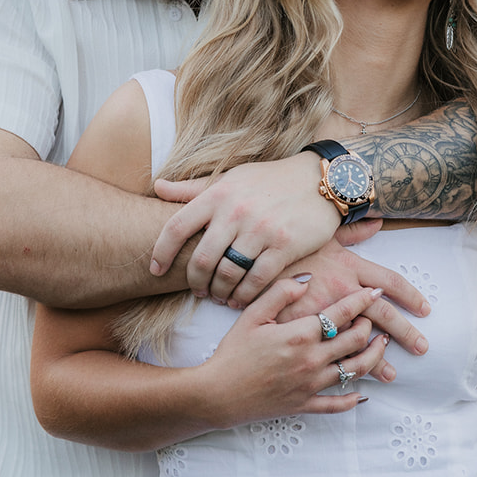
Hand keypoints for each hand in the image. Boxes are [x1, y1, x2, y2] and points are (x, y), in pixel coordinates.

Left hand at [150, 154, 342, 300]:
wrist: (321, 180)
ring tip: (219, 296)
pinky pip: (256, 280)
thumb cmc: (270, 180)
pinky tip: (240, 299)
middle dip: (195, 281)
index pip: (176, 227)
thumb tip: (156, 187)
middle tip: (198, 290)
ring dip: (220, 291)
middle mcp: (236, 211)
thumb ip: (194, 188)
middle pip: (201, 259)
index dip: (161, 252)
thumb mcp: (231, 177)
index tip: (156, 269)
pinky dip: (244, 295)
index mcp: (218, 194)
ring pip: (228, 273)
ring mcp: (260, 230)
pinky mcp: (284, 245)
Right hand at [196, 279, 388, 426]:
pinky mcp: (305, 404)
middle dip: (370, 326)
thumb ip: (280, 292)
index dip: (362, 300)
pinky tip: (361, 393)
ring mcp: (311, 384)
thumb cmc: (232, 352)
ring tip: (379, 347)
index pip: (342, 313)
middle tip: (374, 319)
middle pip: (356, 341)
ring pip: (355, 371)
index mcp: (301, 334)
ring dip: (373, 357)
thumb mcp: (252, 315)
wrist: (218, 394)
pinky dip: (352, 399)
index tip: (375, 291)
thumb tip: (306, 278)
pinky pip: (336, 404)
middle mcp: (312, 360)